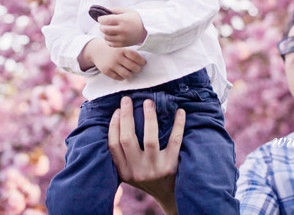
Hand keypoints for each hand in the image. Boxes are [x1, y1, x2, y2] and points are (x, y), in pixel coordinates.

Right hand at [78, 38, 145, 79]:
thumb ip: (130, 53)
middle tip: (138, 69)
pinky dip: (122, 77)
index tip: (143, 63)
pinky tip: (122, 74)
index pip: (135, 56)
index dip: (141, 60)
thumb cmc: (114, 50)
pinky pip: (118, 78)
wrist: (98, 51)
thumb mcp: (121, 48)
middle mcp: (117, 57)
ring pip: (126, 74)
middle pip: (132, 67)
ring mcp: (111, 65)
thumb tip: (143, 62)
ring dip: (130, 74)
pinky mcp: (107, 71)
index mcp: (122, 50)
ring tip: (130, 72)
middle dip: (138, 69)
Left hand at [99, 8, 146, 46]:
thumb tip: (103, 10)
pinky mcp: (123, 45)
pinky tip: (111, 36)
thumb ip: (115, 10)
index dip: (100, 19)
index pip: (105, 20)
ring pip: (106, 37)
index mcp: (123, 20)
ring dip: (104, 33)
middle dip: (101, 26)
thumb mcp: (127, 11)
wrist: (146, 31)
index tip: (101, 18)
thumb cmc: (135, 19)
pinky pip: (110, 44)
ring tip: (108, 30)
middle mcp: (122, 30)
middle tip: (103, 24)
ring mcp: (122, 38)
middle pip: (104, 29)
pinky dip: (108, 40)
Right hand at [108, 96, 183, 214]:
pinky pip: (175, 141)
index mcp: (124, 171)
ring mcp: (155, 168)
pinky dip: (178, 125)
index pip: (113, 145)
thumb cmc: (146, 176)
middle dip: (126, 116)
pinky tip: (179, 112)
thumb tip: (116, 120)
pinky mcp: (172, 165)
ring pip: (150, 139)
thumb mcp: (129, 171)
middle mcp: (138, 171)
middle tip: (127, 99)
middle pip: (128, 139)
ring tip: (148, 102)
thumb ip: (121, 154)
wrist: (168, 194)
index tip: (117, 110)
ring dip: (149, 117)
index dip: (114, 125)